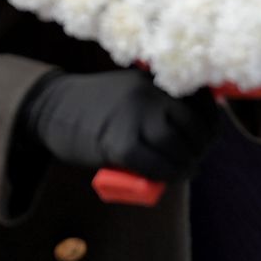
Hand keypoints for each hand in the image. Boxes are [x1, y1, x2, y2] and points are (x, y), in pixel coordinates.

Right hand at [22, 70, 220, 182]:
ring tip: (183, 172)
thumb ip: (160, 108)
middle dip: (200, 148)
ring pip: (175, 145)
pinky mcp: (118, 142)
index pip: (202, 104)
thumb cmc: (95, 107)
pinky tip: (164, 180)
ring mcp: (134, 116)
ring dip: (185, 165)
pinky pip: (152, 163)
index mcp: (158, 80)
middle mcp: (151, 93)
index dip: (211, 126)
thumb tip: (193, 140)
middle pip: (192, 126)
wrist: (50, 109)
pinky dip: (164, 175)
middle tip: (194, 162)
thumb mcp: (134, 95)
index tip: (209, 140)